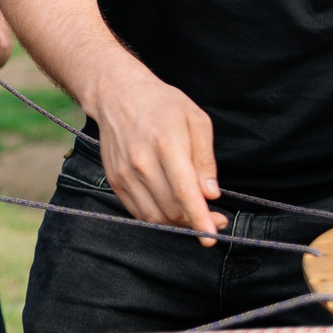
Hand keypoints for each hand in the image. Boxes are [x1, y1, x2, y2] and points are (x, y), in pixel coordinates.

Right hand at [89, 61, 222, 236]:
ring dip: (178, 224)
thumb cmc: (162, 104)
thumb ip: (205, 160)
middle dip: (196, 222)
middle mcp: (142, 164)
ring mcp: (125, 174)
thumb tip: (211, 194)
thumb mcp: (196, 120)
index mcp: (167, 145)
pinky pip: (139, 212)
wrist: (117, 95)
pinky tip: (173, 209)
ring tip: (195, 216)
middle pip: (172, 210)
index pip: (185, 193)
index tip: (212, 237)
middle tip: (216, 219)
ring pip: (155, 216)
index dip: (200, 219)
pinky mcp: (115, 181)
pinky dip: (159, 218)